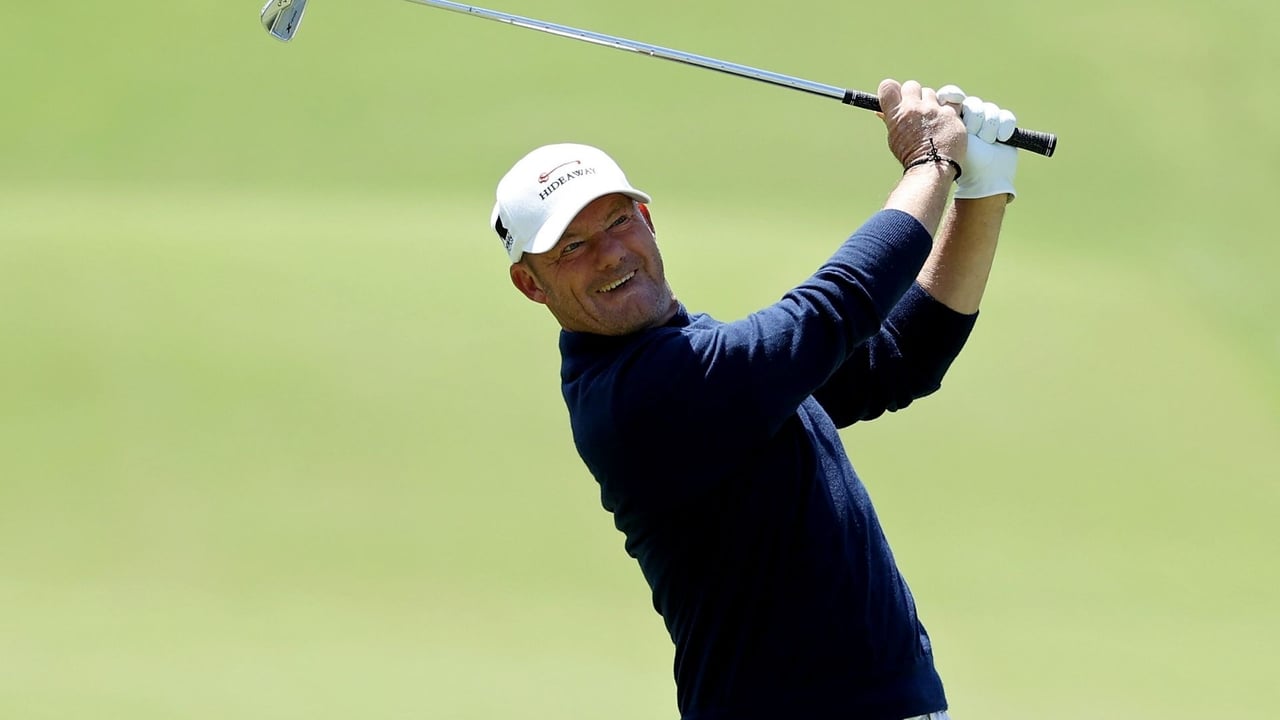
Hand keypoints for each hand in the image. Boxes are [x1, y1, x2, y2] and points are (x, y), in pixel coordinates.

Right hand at [877, 79, 966, 175]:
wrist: (932, 169)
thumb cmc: (911, 156)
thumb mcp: (895, 138)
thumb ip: (891, 120)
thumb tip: (881, 111)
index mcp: (897, 114)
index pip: (888, 86)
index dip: (892, 90)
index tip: (897, 97)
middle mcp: (914, 108)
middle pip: (911, 86)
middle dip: (914, 95)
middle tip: (916, 109)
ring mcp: (934, 110)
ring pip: (932, 94)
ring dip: (931, 103)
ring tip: (932, 121)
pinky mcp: (951, 114)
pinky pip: (950, 105)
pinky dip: (947, 113)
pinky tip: (945, 125)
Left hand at [937, 85, 1017, 201]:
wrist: (982, 180)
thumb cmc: (960, 163)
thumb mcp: (946, 140)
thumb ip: (940, 121)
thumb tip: (933, 100)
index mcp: (950, 119)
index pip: (950, 95)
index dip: (953, 94)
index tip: (957, 99)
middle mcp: (967, 118)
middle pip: (973, 103)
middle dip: (975, 120)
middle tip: (974, 136)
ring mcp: (986, 122)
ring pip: (990, 110)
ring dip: (989, 127)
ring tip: (987, 142)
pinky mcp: (1003, 127)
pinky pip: (1006, 117)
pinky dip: (1004, 127)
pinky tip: (1000, 139)